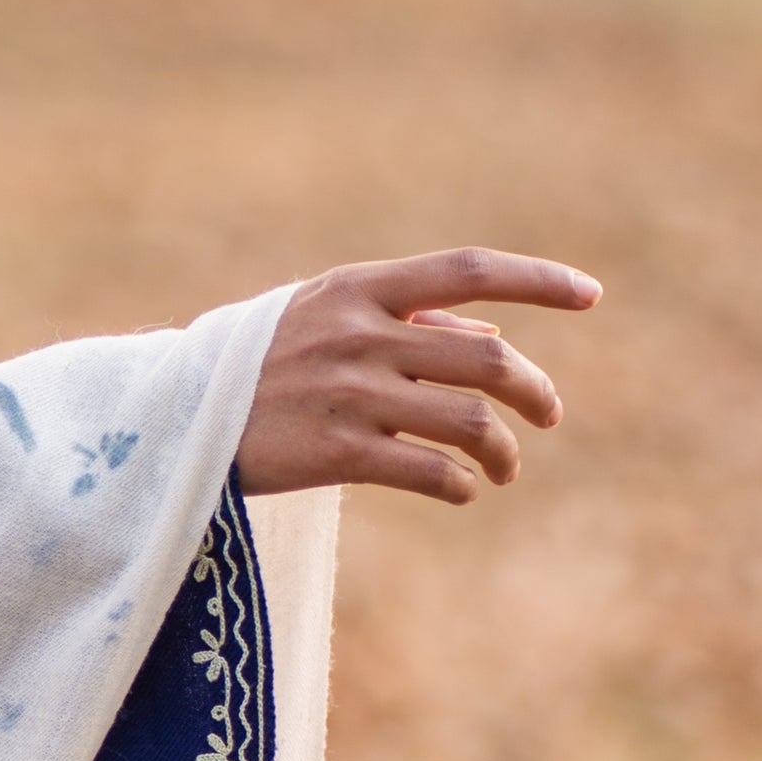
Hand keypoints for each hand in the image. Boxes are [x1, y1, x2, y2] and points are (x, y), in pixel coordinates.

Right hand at [236, 247, 599, 505]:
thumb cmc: (256, 364)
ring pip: (468, 421)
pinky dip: (460, 486)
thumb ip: (407, 319)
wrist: (170, 420)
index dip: (538, 279)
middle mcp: (359, 336)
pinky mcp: (334, 453)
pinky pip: (429, 472)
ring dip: (504, 449)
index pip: (468, 269)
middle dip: (534, 390)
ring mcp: (347, 395)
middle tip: (547, 414)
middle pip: (486, 359)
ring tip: (505, 467)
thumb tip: (492, 330)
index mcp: (359, 289)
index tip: (591, 296)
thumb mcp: (323, 318)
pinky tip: (461, 491)